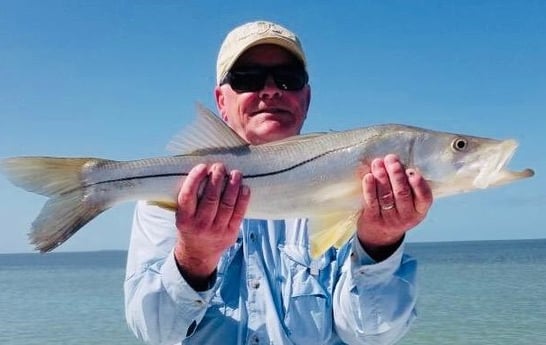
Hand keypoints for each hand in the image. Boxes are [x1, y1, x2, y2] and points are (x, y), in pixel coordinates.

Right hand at [174, 163, 249, 288]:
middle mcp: (200, 225)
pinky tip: (244, 188)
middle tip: (220, 166)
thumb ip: (190, 198)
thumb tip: (204, 170)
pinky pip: (239, 214)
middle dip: (217, 178)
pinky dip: (243, 199)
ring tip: (235, 173)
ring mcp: (216, 230)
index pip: (187, 195)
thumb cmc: (191, 227)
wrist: (198, 254)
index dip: (195, 179)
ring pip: (227, 204)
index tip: (202, 166)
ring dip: (232, 186)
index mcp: (184, 219)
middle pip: (211, 198)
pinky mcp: (231, 233)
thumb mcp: (183, 215)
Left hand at [357, 154, 432, 261]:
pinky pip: (371, 202)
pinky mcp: (373, 219)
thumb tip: (398, 161)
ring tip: (378, 163)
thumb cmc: (396, 208)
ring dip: (382, 177)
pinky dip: (369, 188)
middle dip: (396, 174)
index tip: (411, 171)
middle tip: (391, 159)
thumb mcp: (409, 202)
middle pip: (402, 193)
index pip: (424, 197)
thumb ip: (408, 184)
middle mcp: (406, 216)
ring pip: (386, 196)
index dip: (418, 184)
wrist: (379, 233)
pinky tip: (368, 176)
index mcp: (420, 210)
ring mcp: (389, 219)